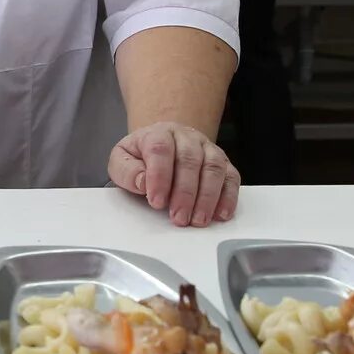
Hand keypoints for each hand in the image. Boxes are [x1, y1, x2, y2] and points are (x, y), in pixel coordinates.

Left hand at [107, 122, 239, 227]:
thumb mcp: (122, 160)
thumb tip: (142, 182)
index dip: (159, 177)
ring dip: (207, 197)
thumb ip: (127, 171)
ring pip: (213, 167)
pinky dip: (228, 197)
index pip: (160, 149)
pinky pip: (231, 177)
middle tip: (179, 217)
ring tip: (198, 220)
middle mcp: (186, 137)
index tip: (156, 201)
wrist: (164, 144)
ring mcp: (207, 149)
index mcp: (159, 134)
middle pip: (189, 160)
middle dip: (185, 193)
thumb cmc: (142, 157)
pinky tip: (220, 214)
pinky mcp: (223, 163)